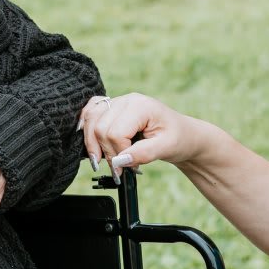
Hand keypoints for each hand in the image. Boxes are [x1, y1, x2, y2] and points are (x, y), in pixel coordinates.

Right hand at [80, 91, 222, 174]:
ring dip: (94, 144)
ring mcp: (118, 102)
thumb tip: (120, 161)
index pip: (115, 132)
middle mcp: (127, 100)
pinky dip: (86, 128)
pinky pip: (90, 113)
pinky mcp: (112, 108)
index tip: (130, 166)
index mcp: (141, 106)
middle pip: (99, 127)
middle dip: (107, 152)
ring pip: (90, 120)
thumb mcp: (166, 148)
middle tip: (120, 168)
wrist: (182, 134)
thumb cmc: (178, 138)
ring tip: (106, 160)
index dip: (119, 153)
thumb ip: (144, 153)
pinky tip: (90, 141)